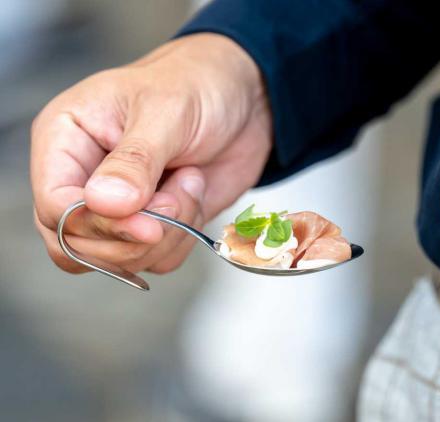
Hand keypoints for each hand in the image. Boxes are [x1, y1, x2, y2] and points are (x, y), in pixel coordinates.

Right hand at [31, 34, 271, 274]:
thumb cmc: (198, 86)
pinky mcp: (153, 224)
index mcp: (66, 140)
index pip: (54, 207)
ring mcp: (118, 207)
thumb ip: (134, 160)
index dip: (97, 224)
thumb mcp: (166, 111)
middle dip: (136, 235)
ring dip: (168, 232)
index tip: (147, 223)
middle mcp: (84, 179)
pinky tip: (195, 193)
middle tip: (176, 199)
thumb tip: (103, 203)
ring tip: (189, 181)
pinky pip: (159, 259)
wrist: (245, 100)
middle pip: (79, 246)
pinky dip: (185, 237)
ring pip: (121, 260)